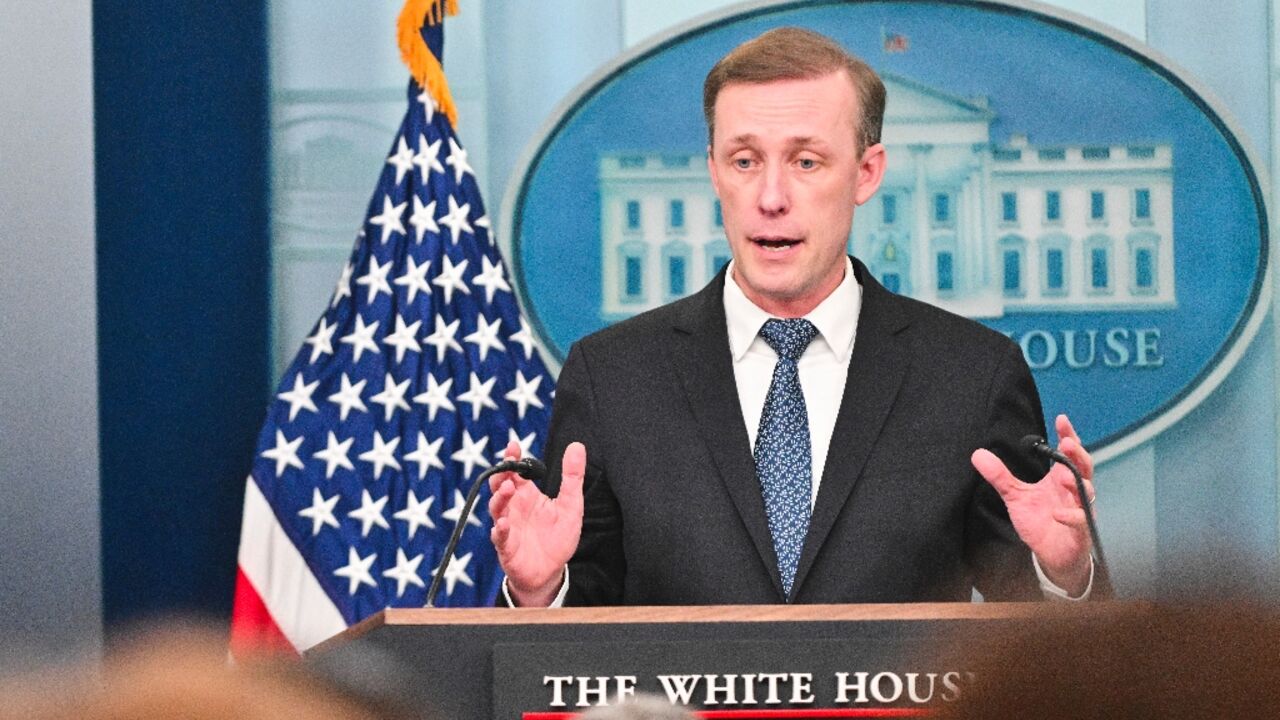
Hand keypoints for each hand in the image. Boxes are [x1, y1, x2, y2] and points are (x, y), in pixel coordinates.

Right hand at [488, 440, 585, 605]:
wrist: (551, 571)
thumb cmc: (558, 536)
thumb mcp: (571, 504)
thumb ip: (572, 476)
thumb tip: (577, 445)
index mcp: (527, 495)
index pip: (516, 471)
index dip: (512, 458)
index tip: (514, 446)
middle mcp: (514, 508)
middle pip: (500, 486)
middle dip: (500, 474)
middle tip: (507, 464)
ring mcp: (508, 527)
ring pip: (497, 508)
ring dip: (499, 498)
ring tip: (508, 488)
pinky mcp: (507, 547)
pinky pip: (499, 537)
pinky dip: (500, 530)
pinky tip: (504, 524)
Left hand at [970, 414, 1094, 595]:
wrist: (1051, 554)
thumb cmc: (1039, 521)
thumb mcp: (1015, 496)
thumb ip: (1000, 476)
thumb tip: (978, 454)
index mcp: (1059, 479)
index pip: (1067, 453)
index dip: (1068, 436)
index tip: (1061, 419)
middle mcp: (1073, 491)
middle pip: (1083, 467)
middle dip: (1078, 454)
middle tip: (1068, 443)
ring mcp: (1079, 509)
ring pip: (1087, 492)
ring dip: (1077, 483)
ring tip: (1063, 475)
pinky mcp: (1080, 530)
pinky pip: (1080, 520)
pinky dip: (1071, 516)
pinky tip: (1058, 514)